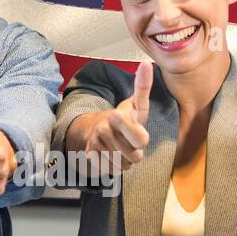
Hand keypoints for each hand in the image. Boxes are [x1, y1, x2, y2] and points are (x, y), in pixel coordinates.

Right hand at [74, 60, 151, 174]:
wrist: (96, 130)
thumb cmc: (124, 119)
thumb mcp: (136, 104)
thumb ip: (143, 87)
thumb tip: (146, 64)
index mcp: (117, 116)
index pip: (142, 140)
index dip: (142, 140)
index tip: (137, 133)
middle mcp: (104, 129)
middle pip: (135, 156)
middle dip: (135, 153)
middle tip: (128, 143)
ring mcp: (95, 143)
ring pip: (123, 166)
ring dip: (125, 161)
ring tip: (119, 149)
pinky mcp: (89, 157)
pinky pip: (112, 172)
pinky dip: (114, 168)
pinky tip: (110, 157)